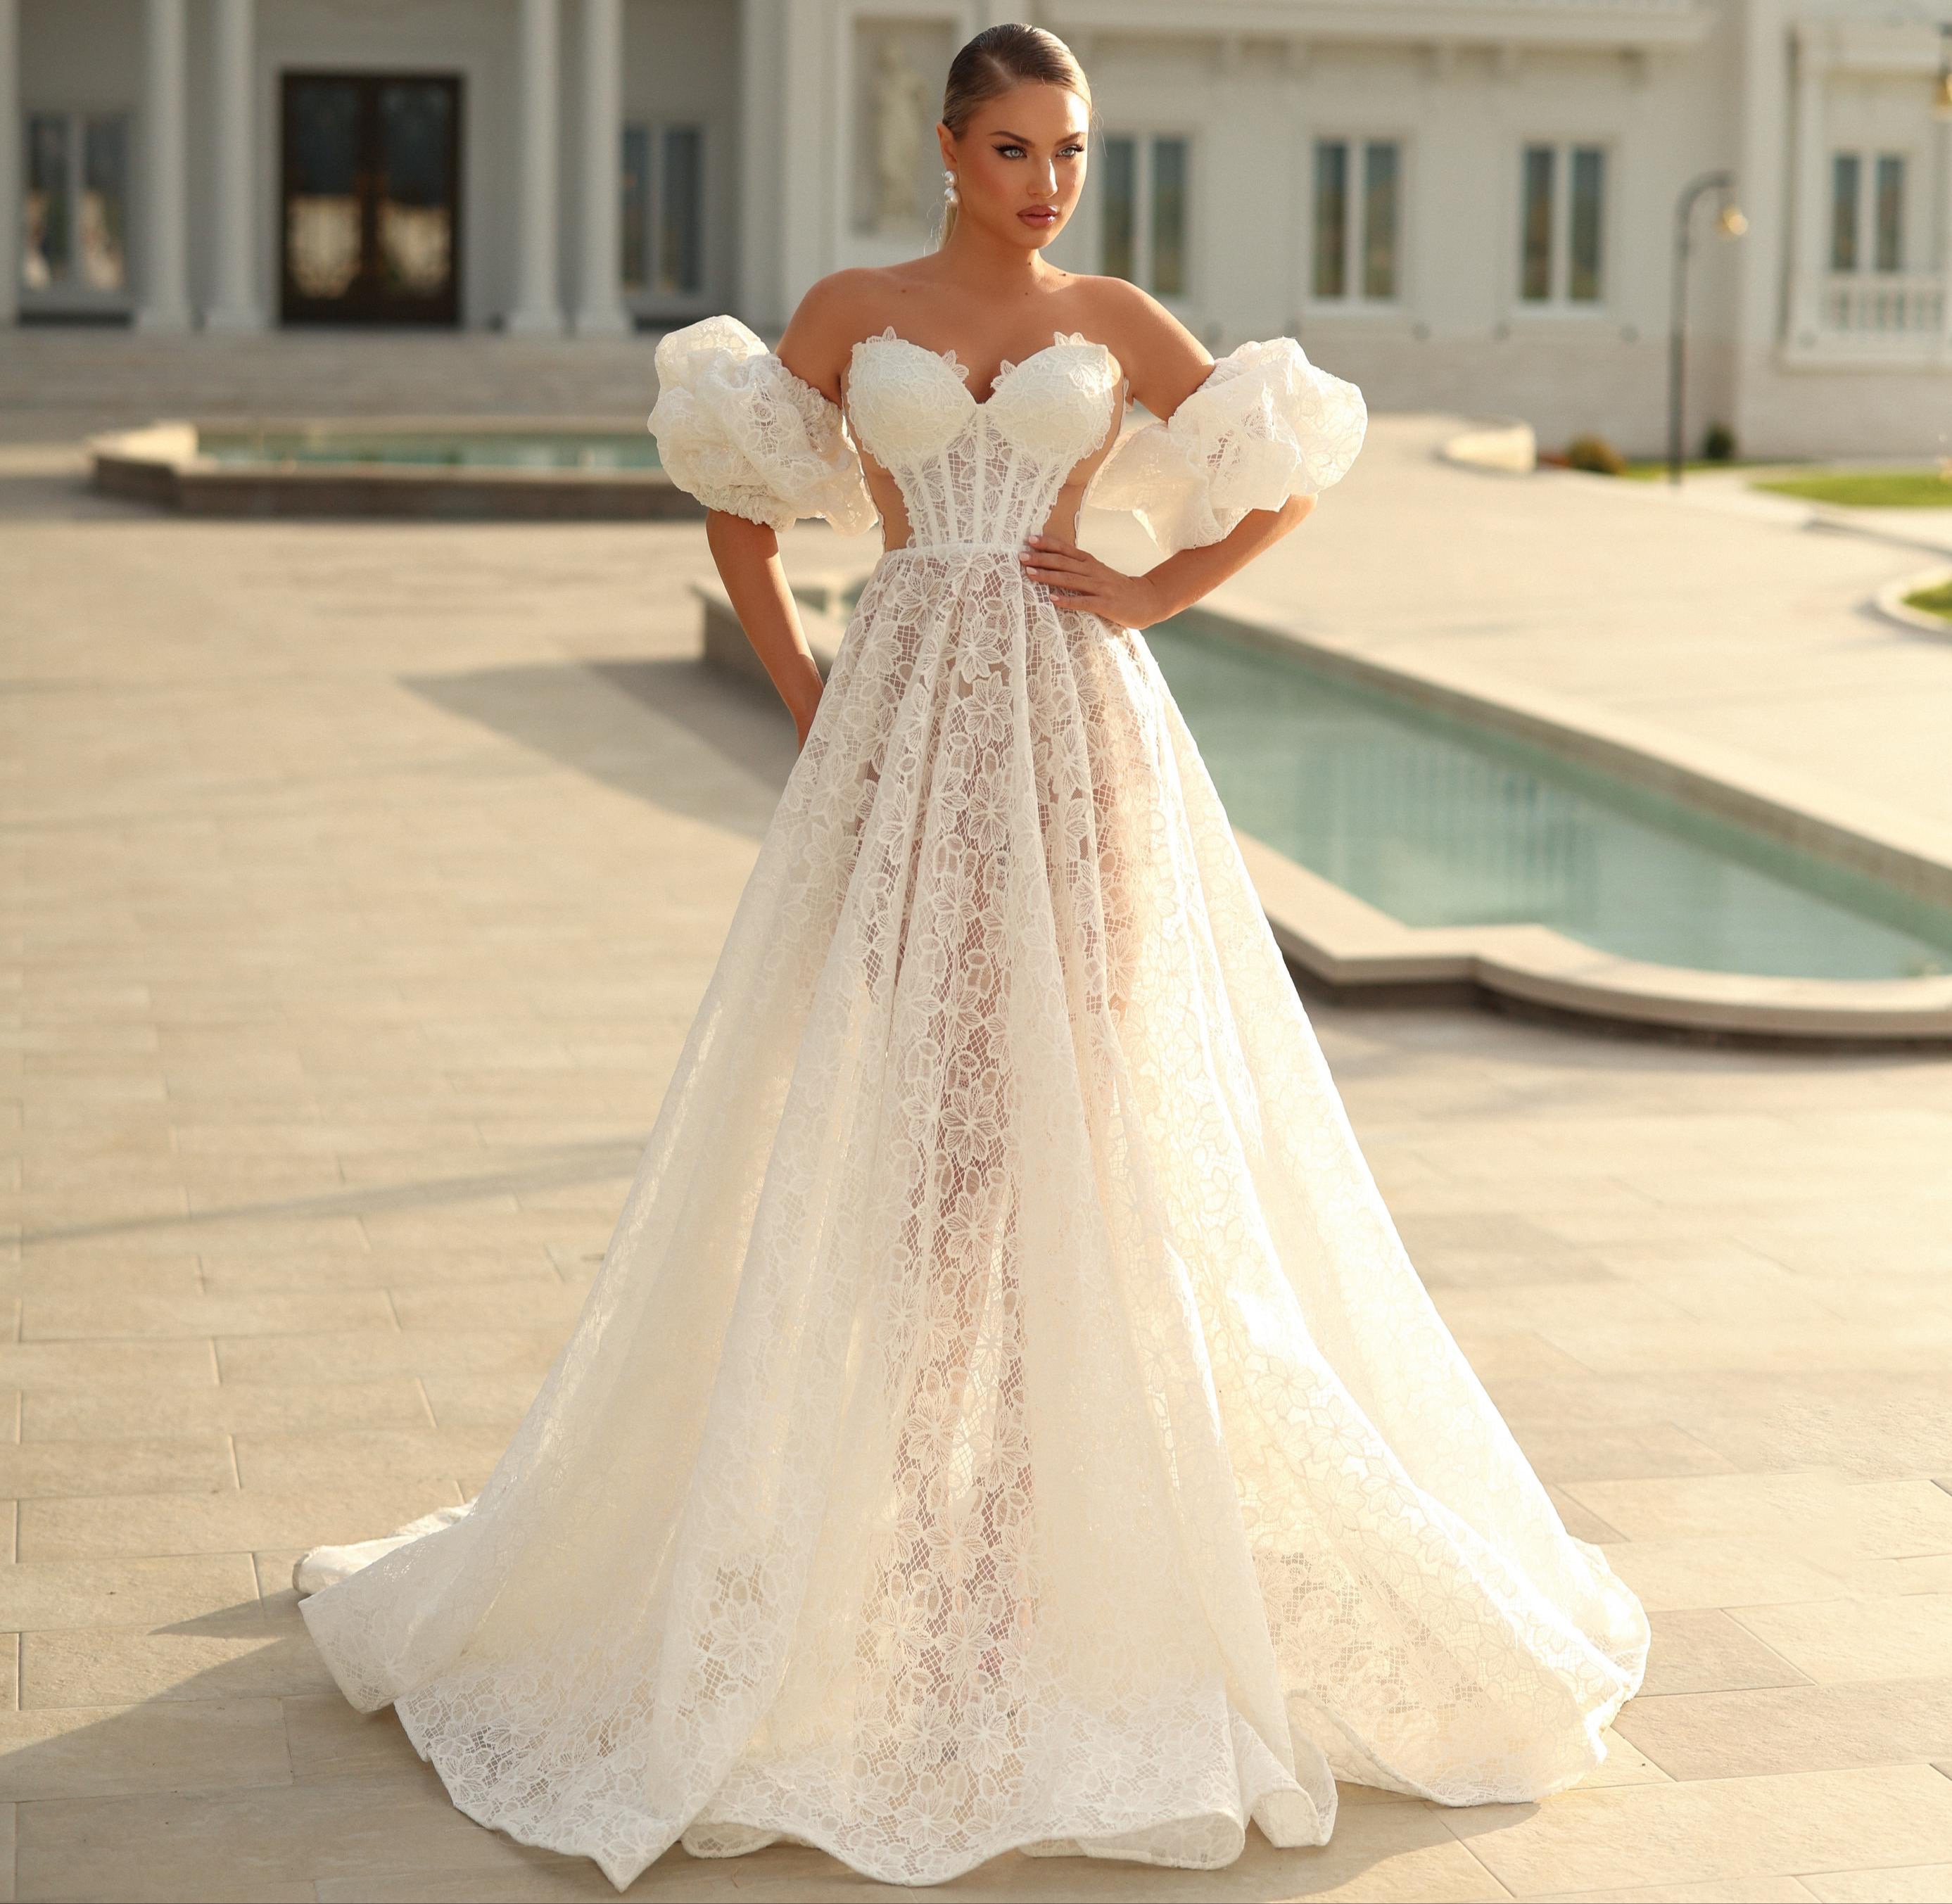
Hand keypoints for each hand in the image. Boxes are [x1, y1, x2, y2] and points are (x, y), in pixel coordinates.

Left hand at [1019, 534, 1165, 629]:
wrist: (1149, 600)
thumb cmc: (1119, 588)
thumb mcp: (1099, 573)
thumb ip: (1081, 569)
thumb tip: (1056, 565)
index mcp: (1091, 563)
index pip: (1066, 550)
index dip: (1048, 544)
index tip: (1030, 540)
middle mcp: (1094, 571)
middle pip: (1064, 562)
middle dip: (1041, 559)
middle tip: (1021, 556)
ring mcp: (1100, 587)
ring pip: (1070, 579)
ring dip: (1049, 576)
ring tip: (1030, 574)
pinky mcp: (1105, 604)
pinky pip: (1083, 602)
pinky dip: (1067, 600)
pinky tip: (1053, 600)